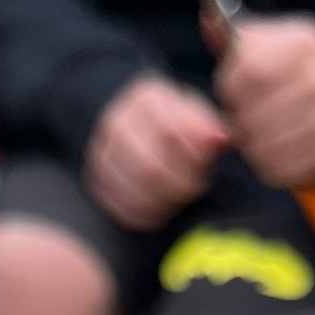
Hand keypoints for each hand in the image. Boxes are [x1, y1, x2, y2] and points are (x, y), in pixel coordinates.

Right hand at [85, 76, 228, 229]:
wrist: (138, 128)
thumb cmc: (176, 124)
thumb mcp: (196, 116)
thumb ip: (208, 127)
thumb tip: (218, 139)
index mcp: (146, 99)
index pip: (168, 133)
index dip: (192, 159)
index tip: (205, 168)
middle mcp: (117, 121)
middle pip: (150, 167)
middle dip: (180, 185)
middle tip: (195, 187)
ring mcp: (102, 151)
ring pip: (134, 188)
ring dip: (165, 202)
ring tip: (179, 198)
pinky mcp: (96, 178)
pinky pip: (120, 206)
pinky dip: (145, 215)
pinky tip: (162, 210)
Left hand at [215, 16, 314, 187]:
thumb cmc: (280, 67)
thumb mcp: (260, 41)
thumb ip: (228, 34)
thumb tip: (208, 19)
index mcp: (306, 42)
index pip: (251, 70)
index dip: (229, 87)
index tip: (229, 90)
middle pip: (255, 112)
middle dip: (237, 119)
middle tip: (238, 117)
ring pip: (264, 145)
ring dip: (249, 144)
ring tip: (252, 133)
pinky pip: (279, 169)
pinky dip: (264, 165)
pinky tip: (266, 149)